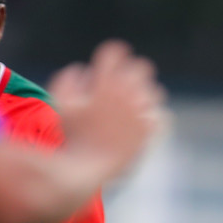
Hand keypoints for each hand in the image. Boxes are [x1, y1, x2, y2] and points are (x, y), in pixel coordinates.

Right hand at [50, 41, 163, 179]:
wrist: (86, 169)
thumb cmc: (70, 136)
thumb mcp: (61, 104)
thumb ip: (68, 80)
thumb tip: (82, 70)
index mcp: (104, 83)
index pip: (115, 52)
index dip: (112, 54)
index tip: (110, 62)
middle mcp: (126, 94)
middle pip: (142, 67)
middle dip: (133, 71)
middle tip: (126, 80)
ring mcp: (140, 113)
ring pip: (155, 91)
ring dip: (146, 93)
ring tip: (135, 102)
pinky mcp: (149, 132)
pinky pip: (160, 116)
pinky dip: (153, 116)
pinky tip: (144, 120)